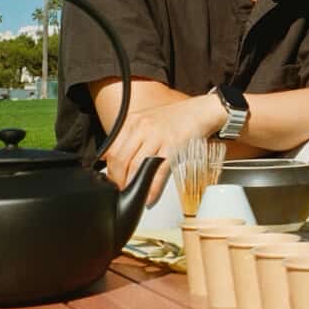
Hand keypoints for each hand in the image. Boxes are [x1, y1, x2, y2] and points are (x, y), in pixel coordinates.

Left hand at [100, 94, 220, 203]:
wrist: (201, 111)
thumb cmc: (175, 118)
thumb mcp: (146, 121)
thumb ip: (128, 136)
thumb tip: (107, 157)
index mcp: (133, 121)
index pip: (112, 150)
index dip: (109, 170)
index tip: (111, 182)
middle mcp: (142, 128)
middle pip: (120, 160)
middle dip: (118, 181)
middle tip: (120, 192)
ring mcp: (158, 137)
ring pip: (136, 167)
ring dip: (132, 185)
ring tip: (133, 196)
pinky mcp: (173, 147)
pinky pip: (158, 172)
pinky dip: (152, 188)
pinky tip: (149, 197)